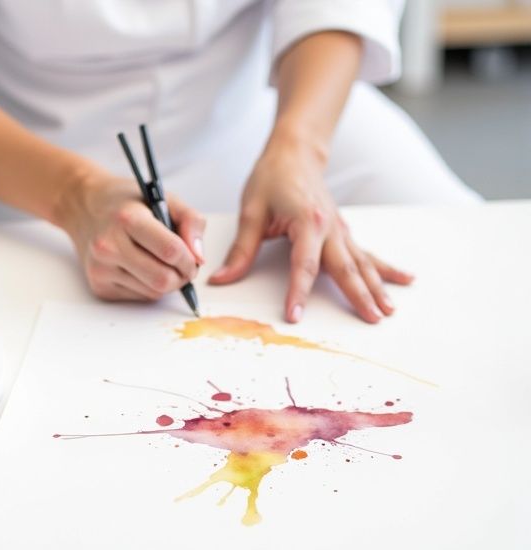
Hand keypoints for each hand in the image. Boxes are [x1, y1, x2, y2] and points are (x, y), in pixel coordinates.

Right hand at [59, 169, 206, 300]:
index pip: (171, 251)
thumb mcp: (164, 198)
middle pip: (162, 279)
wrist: (85, 207)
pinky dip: (149, 287)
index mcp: (127, 219)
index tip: (193, 258)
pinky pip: (139, 297)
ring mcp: (100, 269)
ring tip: (160, 262)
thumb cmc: (128, 203)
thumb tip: (199, 258)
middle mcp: (108, 246)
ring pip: (153, 293)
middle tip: (183, 266)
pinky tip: (141, 267)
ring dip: (166, 282)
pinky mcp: (98, 286)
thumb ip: (191, 222)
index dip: (190, 260)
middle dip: (181, 276)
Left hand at [209, 136, 412, 322]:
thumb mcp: (251, 212)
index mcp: (306, 221)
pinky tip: (405, 279)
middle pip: (345, 267)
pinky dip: (385, 268)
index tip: (295, 315)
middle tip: (371, 320)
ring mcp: (340, 229)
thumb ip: (241, 249)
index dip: (298, 292)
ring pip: (361, 262)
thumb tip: (222, 278)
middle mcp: (329, 227)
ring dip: (376, 287)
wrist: (294, 152)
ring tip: (388, 311)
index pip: (302, 265)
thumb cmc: (272, 177)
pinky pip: (366, 253)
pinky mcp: (342, 231)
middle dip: (359, 295)